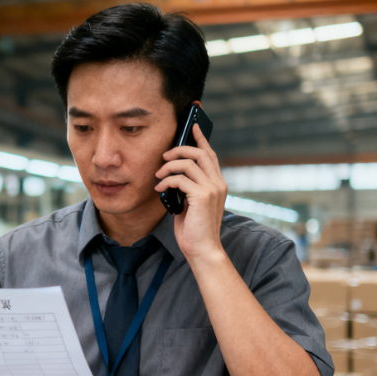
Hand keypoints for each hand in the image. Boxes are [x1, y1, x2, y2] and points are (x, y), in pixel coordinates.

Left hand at [154, 123, 227, 261]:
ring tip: (158, 174)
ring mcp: (212, 189)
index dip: (201, 138)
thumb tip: (173, 175)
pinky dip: (166, 180)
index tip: (193, 125)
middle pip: (200, 153)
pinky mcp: (202, 196)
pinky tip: (159, 187)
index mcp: (217, 184)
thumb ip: (188, 188)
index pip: (210, 154)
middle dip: (180, 148)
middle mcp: (218, 183)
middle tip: (164, 155)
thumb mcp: (191, 204)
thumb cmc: (194, 230)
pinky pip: (180, 179)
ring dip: (169, 166)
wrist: (202, 250)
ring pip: (188, 163)